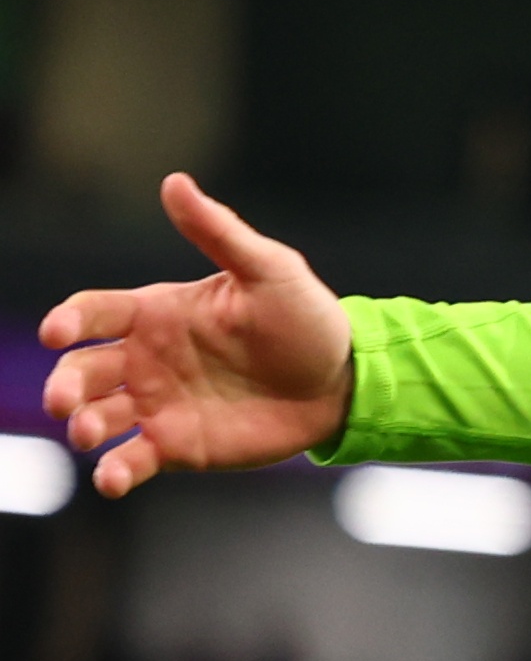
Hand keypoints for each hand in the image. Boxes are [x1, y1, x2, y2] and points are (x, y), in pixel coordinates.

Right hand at [38, 173, 354, 496]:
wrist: (342, 382)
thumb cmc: (305, 319)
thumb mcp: (268, 269)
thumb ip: (218, 232)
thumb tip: (174, 182)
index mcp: (157, 313)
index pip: (93, 312)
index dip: (69, 321)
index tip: (58, 333)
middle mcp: (146, 358)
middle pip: (82, 369)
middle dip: (64, 384)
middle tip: (63, 400)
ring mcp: (157, 403)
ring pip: (97, 415)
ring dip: (82, 426)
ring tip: (87, 433)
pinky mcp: (177, 445)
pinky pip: (131, 459)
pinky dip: (114, 472)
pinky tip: (111, 479)